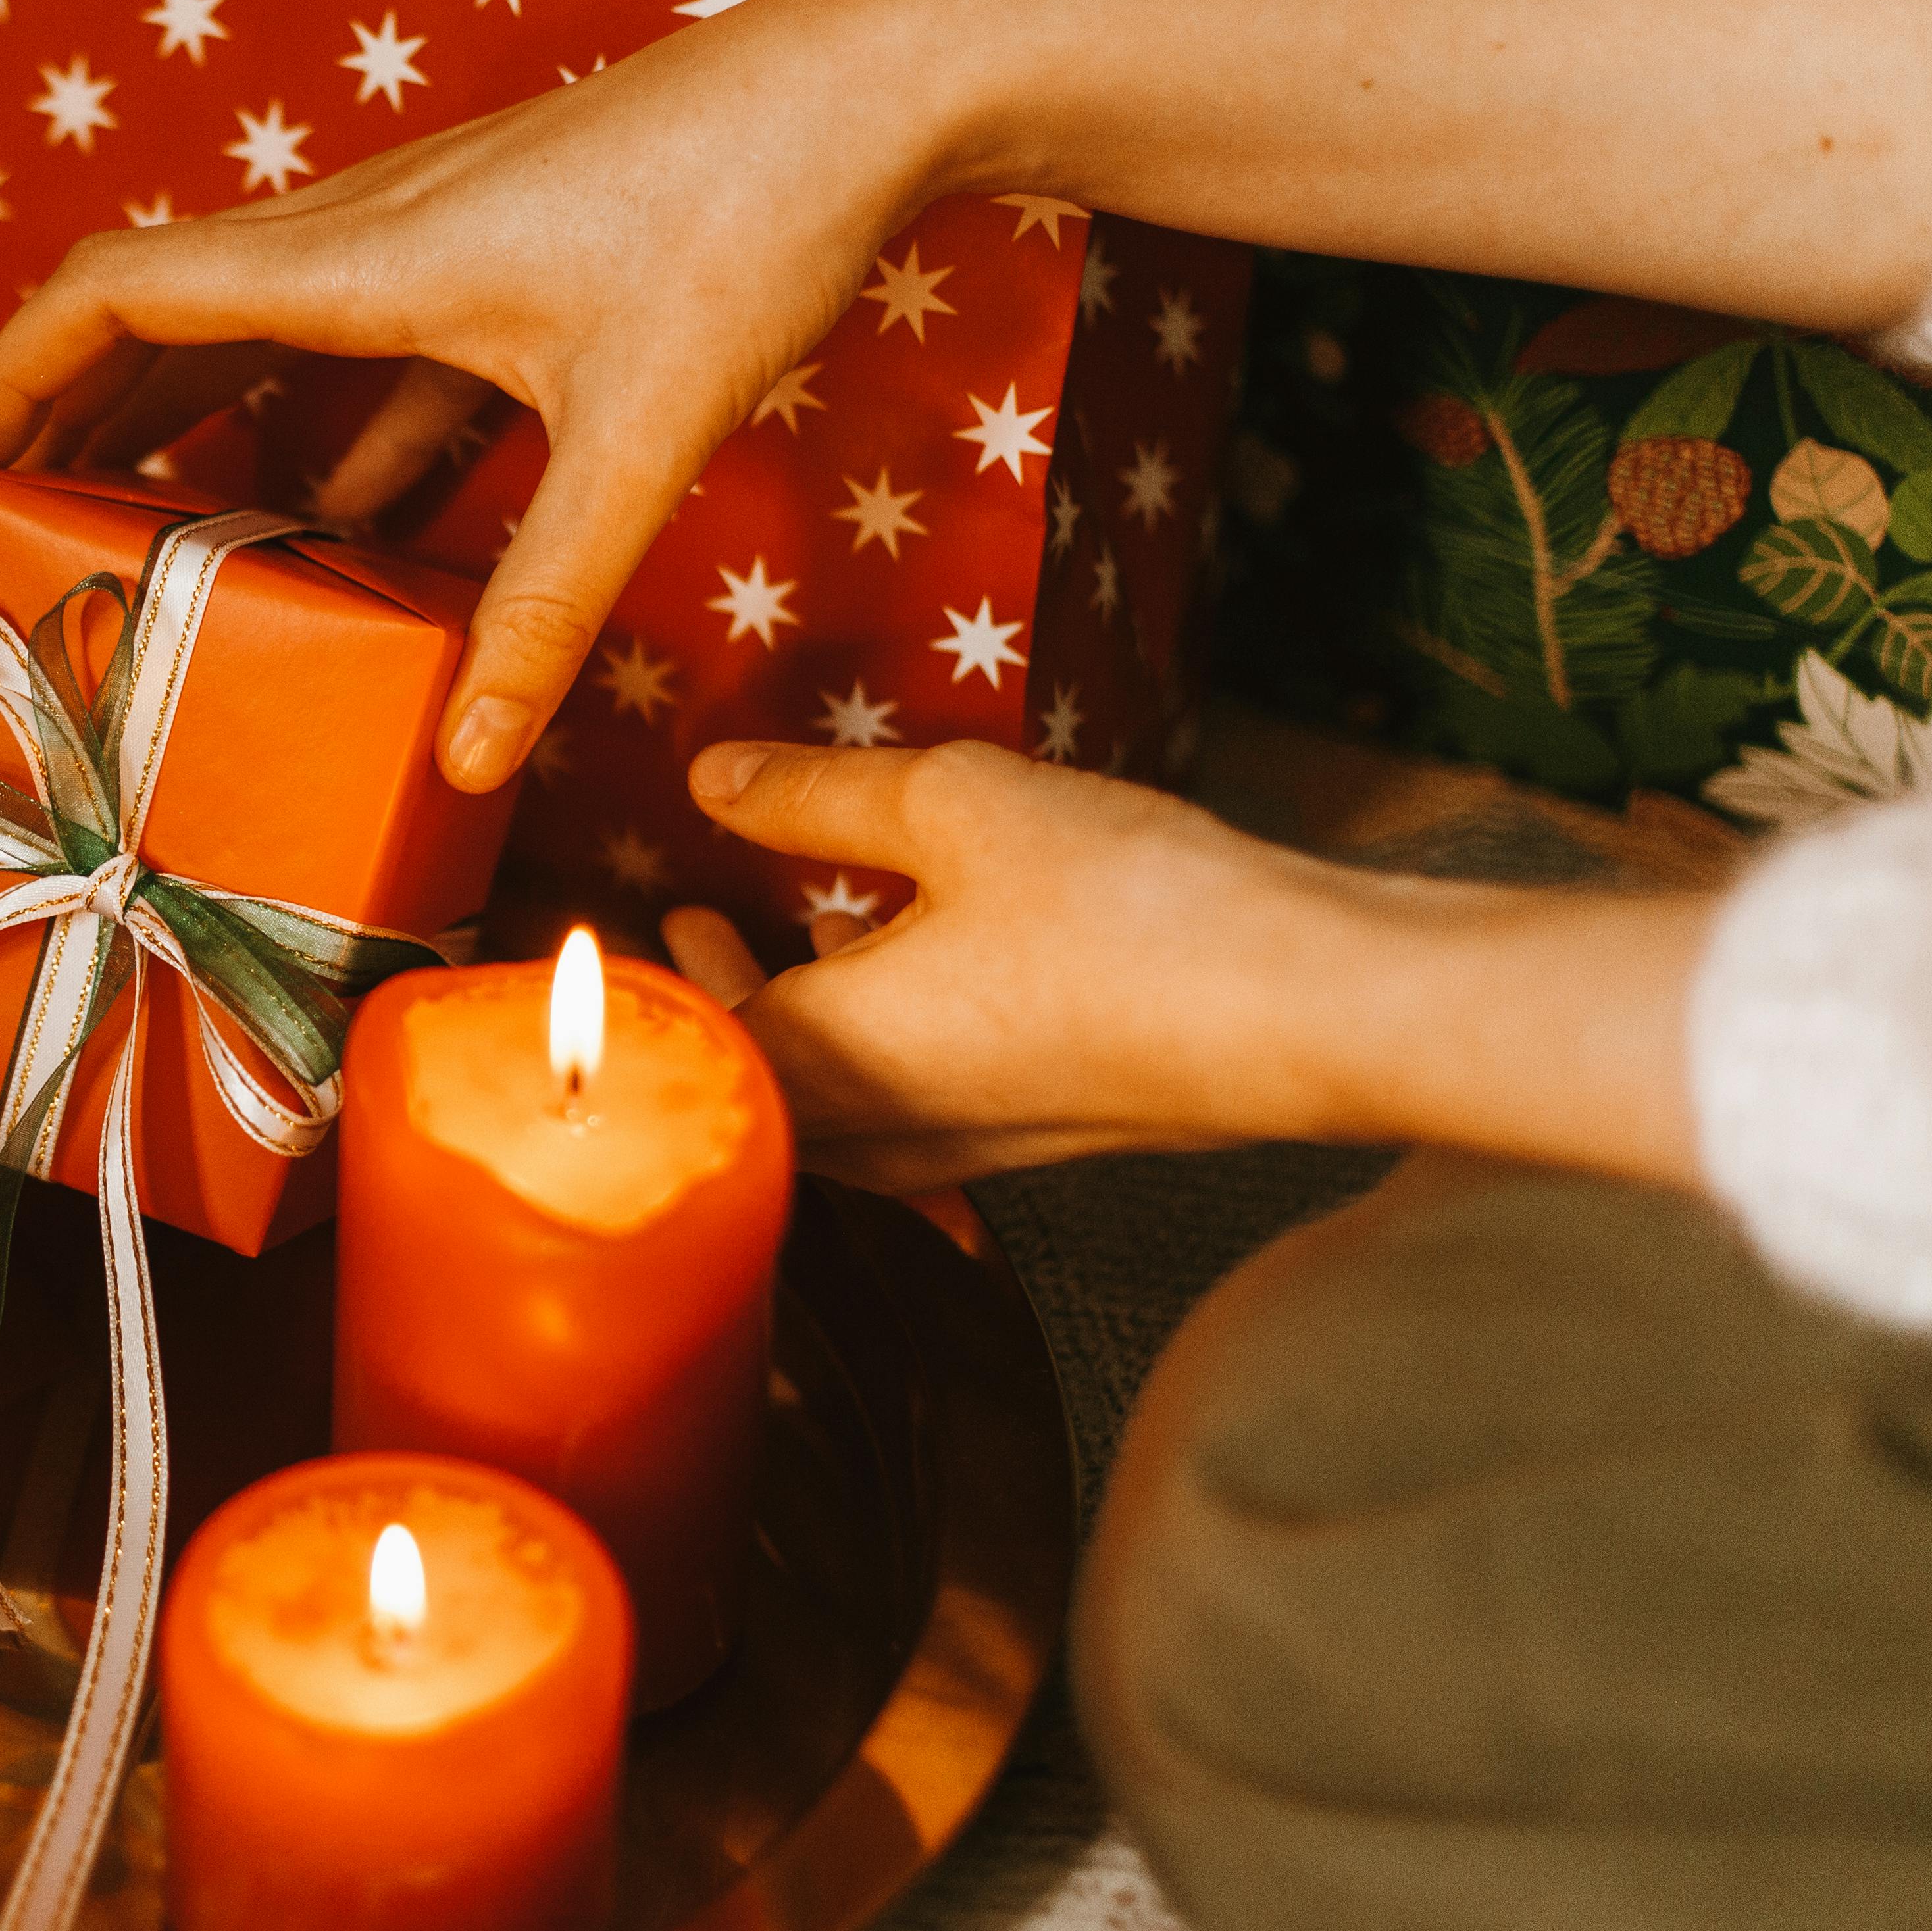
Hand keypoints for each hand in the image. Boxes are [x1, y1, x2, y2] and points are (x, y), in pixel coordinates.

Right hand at [0, 0, 977, 792]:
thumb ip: (547, 605)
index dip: (13, 377)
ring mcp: (433, 236)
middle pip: (157, 313)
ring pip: (258, 334)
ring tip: (151, 549)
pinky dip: (329, 439)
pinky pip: (370, 354)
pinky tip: (349, 538)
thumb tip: (466, 756)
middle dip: (71, 420)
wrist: (870, 83)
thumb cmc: (752, 220)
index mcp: (360, 259)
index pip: (114, 292)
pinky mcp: (500, 255)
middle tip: (20, 534)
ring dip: (190, 429)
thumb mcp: (639, 437)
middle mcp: (368, 231)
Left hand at [660, 739, 1715, 1192]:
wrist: (1304, 1014)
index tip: (627, 924)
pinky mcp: (1031, 1140)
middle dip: (713, 1004)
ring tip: (801, 929)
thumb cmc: (1125, 913)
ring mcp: (955, 1151)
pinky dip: (879, 1045)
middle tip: (697, 922)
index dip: (644, 985)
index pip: (676, 1044)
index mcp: (819, 1061)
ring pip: (828, 1106)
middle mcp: (871, 1133)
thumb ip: (815, 793)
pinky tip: (919, 968)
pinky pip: (909, 1109)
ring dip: (797, 1023)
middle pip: (743, 1088)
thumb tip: (712, 779)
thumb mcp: (950, 805)